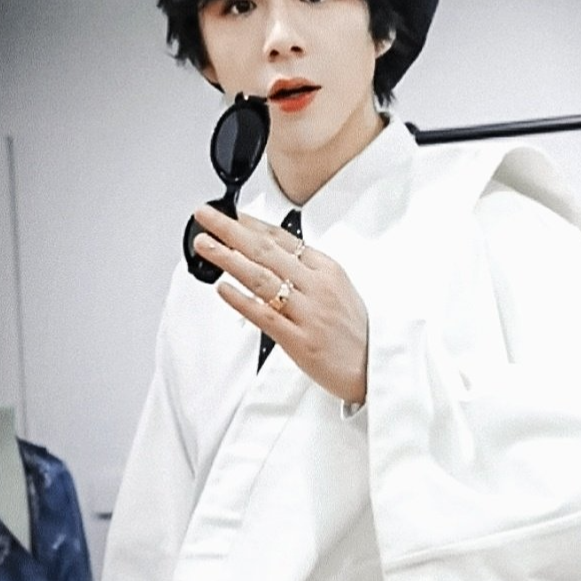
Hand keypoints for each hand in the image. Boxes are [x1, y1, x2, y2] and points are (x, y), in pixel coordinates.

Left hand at [192, 206, 367, 404]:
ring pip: (261, 278)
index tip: (231, 213)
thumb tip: (275, 256)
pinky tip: (222, 288)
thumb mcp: (340, 290)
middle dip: (231, 229)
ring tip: (205, 245)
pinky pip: (264, 315)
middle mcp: (317, 287)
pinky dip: (241, 300)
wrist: (374, 368)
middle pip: (266, 251)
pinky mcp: (299, 340)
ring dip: (228, 258)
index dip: (252, 223)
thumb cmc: (357, 332)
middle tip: (207, 216)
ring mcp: (308, 313)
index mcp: (327, 270)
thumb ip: (309, 272)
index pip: (283, 239)